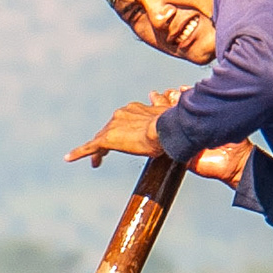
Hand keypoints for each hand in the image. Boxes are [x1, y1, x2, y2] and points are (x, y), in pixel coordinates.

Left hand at [66, 88, 248, 183]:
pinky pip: (90, 146)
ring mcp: (115, 125)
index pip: (129, 117)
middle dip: (109, 139)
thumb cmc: (183, 129)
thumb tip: (204, 121)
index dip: (127, 127)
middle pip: (112, 127)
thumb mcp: (185, 127)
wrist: (173, 131)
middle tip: (106, 152)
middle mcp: (125, 113)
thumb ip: (189, 125)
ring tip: (95, 163)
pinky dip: (79, 152)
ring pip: (101, 138)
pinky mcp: (109, 138)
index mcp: (141, 109)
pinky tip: (69, 158)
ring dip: (96, 150)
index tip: (128, 135)